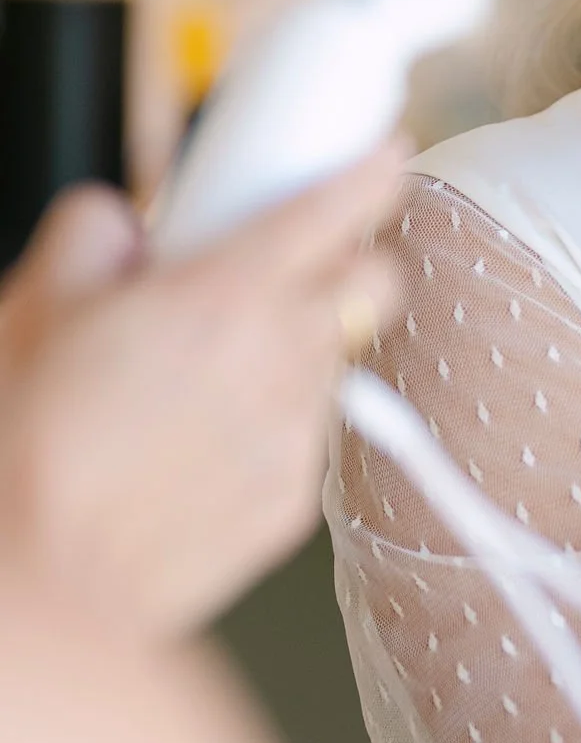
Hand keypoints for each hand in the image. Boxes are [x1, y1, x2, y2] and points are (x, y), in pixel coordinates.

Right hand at [0, 147, 405, 635]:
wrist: (40, 584)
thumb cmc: (28, 451)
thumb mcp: (34, 307)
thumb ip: (92, 238)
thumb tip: (120, 224)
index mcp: (226, 295)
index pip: (339, 209)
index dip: (373, 172)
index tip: (383, 158)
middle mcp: (281, 362)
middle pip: (375, 285)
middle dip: (349, 266)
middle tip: (285, 273)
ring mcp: (294, 438)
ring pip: (333, 366)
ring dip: (292, 355)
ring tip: (201, 381)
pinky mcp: (289, 506)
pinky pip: (302, 445)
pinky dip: (266, 431)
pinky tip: (193, 450)